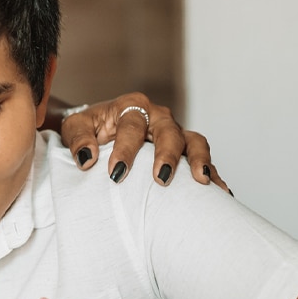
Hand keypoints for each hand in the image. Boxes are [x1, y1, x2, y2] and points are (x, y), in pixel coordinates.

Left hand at [60, 92, 228, 191]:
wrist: (101, 128)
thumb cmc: (90, 127)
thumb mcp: (76, 126)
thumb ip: (78, 139)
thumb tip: (87, 159)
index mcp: (131, 106)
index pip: (132, 127)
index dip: (125, 150)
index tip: (116, 173)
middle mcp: (158, 116)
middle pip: (170, 132)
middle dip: (167, 155)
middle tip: (161, 178)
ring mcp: (175, 132)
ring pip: (195, 141)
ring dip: (200, 160)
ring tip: (202, 181)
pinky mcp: (184, 149)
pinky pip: (204, 159)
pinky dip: (214, 174)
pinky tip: (222, 192)